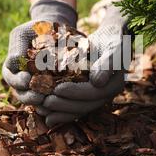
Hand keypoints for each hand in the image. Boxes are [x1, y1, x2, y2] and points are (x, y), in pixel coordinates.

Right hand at [2, 0, 76, 104]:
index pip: (11, 78)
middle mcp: (21, 80)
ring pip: (34, 100)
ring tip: (50, 99)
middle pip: (21, 94)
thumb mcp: (24, 33)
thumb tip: (15, 61)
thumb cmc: (37, 30)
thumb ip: (17, 46)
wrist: (56, 30)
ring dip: (41, 102)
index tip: (27, 79)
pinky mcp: (50, 89)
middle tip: (40, 95)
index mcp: (12, 67)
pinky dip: (53, 102)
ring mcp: (35, 87)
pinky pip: (48, 100)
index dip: (17, 81)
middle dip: (29, 96)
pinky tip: (61, 100)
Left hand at [41, 3, 130, 126]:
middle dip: (64, 105)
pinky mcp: (85, 99)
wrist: (107, 40)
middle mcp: (105, 96)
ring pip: (77, 111)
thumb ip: (107, 63)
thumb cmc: (109, 40)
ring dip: (59, 113)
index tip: (58, 89)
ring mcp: (95, 100)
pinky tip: (45, 116)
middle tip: (45, 101)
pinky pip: (73, 110)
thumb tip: (97, 82)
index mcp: (114, 85)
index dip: (75, 92)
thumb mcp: (112, 47)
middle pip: (84, 106)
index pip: (94, 93)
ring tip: (42, 109)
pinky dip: (59, 113)